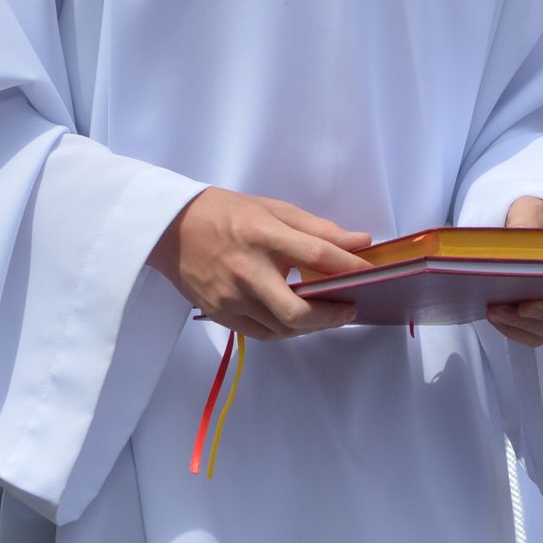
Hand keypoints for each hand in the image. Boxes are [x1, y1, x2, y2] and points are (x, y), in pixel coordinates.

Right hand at [150, 188, 374, 340]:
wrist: (170, 228)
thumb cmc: (226, 213)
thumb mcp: (274, 208)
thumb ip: (318, 228)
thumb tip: (361, 242)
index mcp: (262, 235)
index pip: (317, 255)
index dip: (350, 268)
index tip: (372, 275)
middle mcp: (246, 271)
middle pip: (297, 312)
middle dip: (332, 317)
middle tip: (349, 308)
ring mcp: (230, 297)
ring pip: (281, 329)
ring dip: (310, 325)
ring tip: (326, 313)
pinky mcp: (219, 314)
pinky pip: (261, 334)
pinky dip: (284, 330)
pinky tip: (295, 318)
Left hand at [485, 194, 542, 348]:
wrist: (536, 224)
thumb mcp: (536, 208)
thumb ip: (526, 219)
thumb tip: (513, 237)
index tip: (528, 304)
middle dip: (530, 321)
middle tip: (498, 307)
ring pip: (541, 334)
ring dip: (515, 325)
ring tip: (491, 308)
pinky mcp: (537, 319)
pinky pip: (525, 333)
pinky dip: (508, 326)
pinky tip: (491, 311)